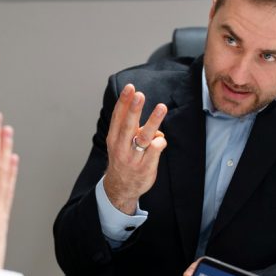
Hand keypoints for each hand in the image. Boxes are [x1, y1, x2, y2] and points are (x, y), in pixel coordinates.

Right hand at [102, 83, 167, 213]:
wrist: (120, 188)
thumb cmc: (123, 159)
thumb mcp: (119, 143)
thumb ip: (131, 128)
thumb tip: (149, 118)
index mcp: (113, 138)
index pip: (118, 117)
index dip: (124, 102)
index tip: (130, 87)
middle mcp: (122, 147)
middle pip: (128, 125)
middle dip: (134, 109)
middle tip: (140, 94)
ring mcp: (134, 158)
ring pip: (144, 137)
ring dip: (153, 121)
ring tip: (161, 107)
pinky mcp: (145, 167)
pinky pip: (155, 150)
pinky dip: (160, 142)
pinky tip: (160, 139)